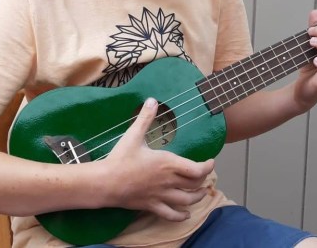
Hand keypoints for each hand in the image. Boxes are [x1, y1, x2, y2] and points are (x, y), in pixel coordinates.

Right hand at [101, 98, 214, 220]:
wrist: (106, 182)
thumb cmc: (121, 158)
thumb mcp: (134, 135)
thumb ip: (145, 118)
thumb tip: (152, 100)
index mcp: (168, 163)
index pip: (197, 169)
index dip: (208, 167)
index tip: (210, 162)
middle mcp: (169, 181)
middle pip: (195, 185)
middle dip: (204, 180)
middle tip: (205, 176)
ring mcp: (161, 196)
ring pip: (187, 201)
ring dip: (197, 197)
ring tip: (202, 193)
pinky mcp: (152, 206)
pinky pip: (171, 215)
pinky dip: (181, 216)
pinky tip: (185, 215)